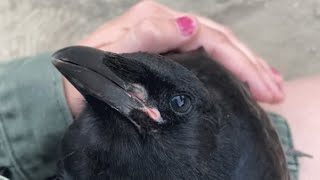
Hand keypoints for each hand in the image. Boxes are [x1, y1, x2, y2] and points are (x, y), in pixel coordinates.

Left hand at [64, 1, 283, 116]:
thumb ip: (143, 36)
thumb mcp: (108, 55)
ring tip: (273, 86)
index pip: (208, 37)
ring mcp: (169, 34)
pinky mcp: (171, 48)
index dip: (238, 61)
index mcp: (154, 21)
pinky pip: (208, 53)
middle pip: (220, 39)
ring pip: (219, 45)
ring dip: (248, 65)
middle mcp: (165, 23)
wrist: (73, 85)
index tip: (260, 85)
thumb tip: (187, 25)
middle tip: (275, 91)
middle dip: (251, 65)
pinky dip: (231, 65)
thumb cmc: (87, 75)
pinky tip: (248, 75)